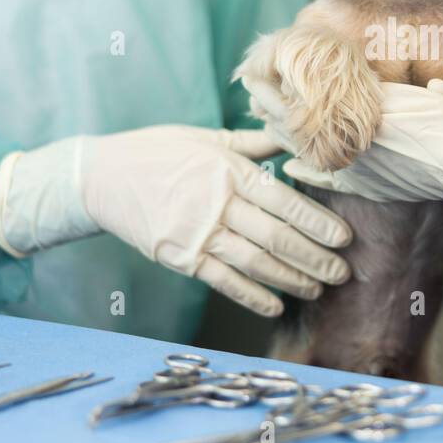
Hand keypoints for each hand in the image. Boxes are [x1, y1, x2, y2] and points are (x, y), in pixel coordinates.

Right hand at [0, 126, 352, 316]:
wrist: (98, 177)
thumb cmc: (155, 151)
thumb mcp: (204, 138)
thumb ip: (250, 145)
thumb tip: (290, 136)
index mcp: (227, 170)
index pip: (283, 199)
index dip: (317, 221)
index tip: (344, 237)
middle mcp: (216, 202)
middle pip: (275, 235)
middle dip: (314, 257)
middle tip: (342, 272)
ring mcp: (196, 232)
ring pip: (254, 261)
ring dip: (290, 279)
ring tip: (318, 289)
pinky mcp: (178, 256)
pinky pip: (222, 280)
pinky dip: (250, 295)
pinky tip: (275, 306)